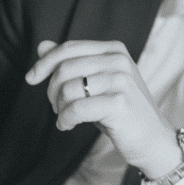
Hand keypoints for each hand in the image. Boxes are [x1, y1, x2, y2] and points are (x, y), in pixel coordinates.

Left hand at [25, 40, 180, 178]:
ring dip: (59, 108)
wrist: (152, 139)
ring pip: (68, 89)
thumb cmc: (120, 111)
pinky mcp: (120, 103)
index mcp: (114, 50)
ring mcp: (121, 81)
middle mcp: (119, 60)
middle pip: (65, 68)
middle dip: (52, 91)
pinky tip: (68, 126)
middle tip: (57, 108)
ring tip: (66, 118)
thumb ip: (71, 63)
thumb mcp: (96, 83)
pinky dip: (65, 120)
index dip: (44, 63)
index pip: (69, 49)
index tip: (31, 79)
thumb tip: (42, 45)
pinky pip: (76, 109)